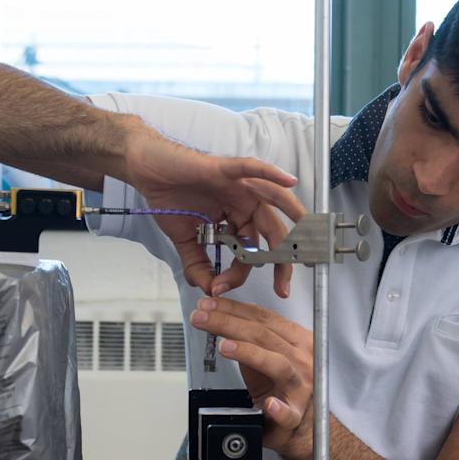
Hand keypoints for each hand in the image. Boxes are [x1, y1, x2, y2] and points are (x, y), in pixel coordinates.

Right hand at [122, 127, 304, 296]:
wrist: (148, 173)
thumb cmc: (168, 199)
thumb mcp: (184, 241)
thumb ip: (197, 266)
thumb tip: (209, 290)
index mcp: (236, 220)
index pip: (249, 252)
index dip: (238, 274)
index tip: (221, 288)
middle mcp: (243, 204)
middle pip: (272, 233)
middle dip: (281, 261)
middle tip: (282, 286)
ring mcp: (237, 186)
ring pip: (274, 200)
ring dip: (295, 214)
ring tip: (310, 233)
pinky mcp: (225, 169)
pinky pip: (252, 168)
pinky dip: (271, 173)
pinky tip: (289, 182)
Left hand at [190, 296, 313, 459]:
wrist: (301, 424)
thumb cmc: (281, 386)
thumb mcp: (266, 354)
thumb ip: (249, 336)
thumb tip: (218, 313)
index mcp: (297, 341)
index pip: (263, 318)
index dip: (234, 308)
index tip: (208, 303)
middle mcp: (302, 360)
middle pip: (264, 336)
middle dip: (229, 323)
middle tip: (202, 316)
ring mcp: (301, 388)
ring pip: (277, 365)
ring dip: (249, 353)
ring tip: (224, 346)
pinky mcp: (295, 416)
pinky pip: (288, 413)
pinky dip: (279, 409)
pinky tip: (269, 405)